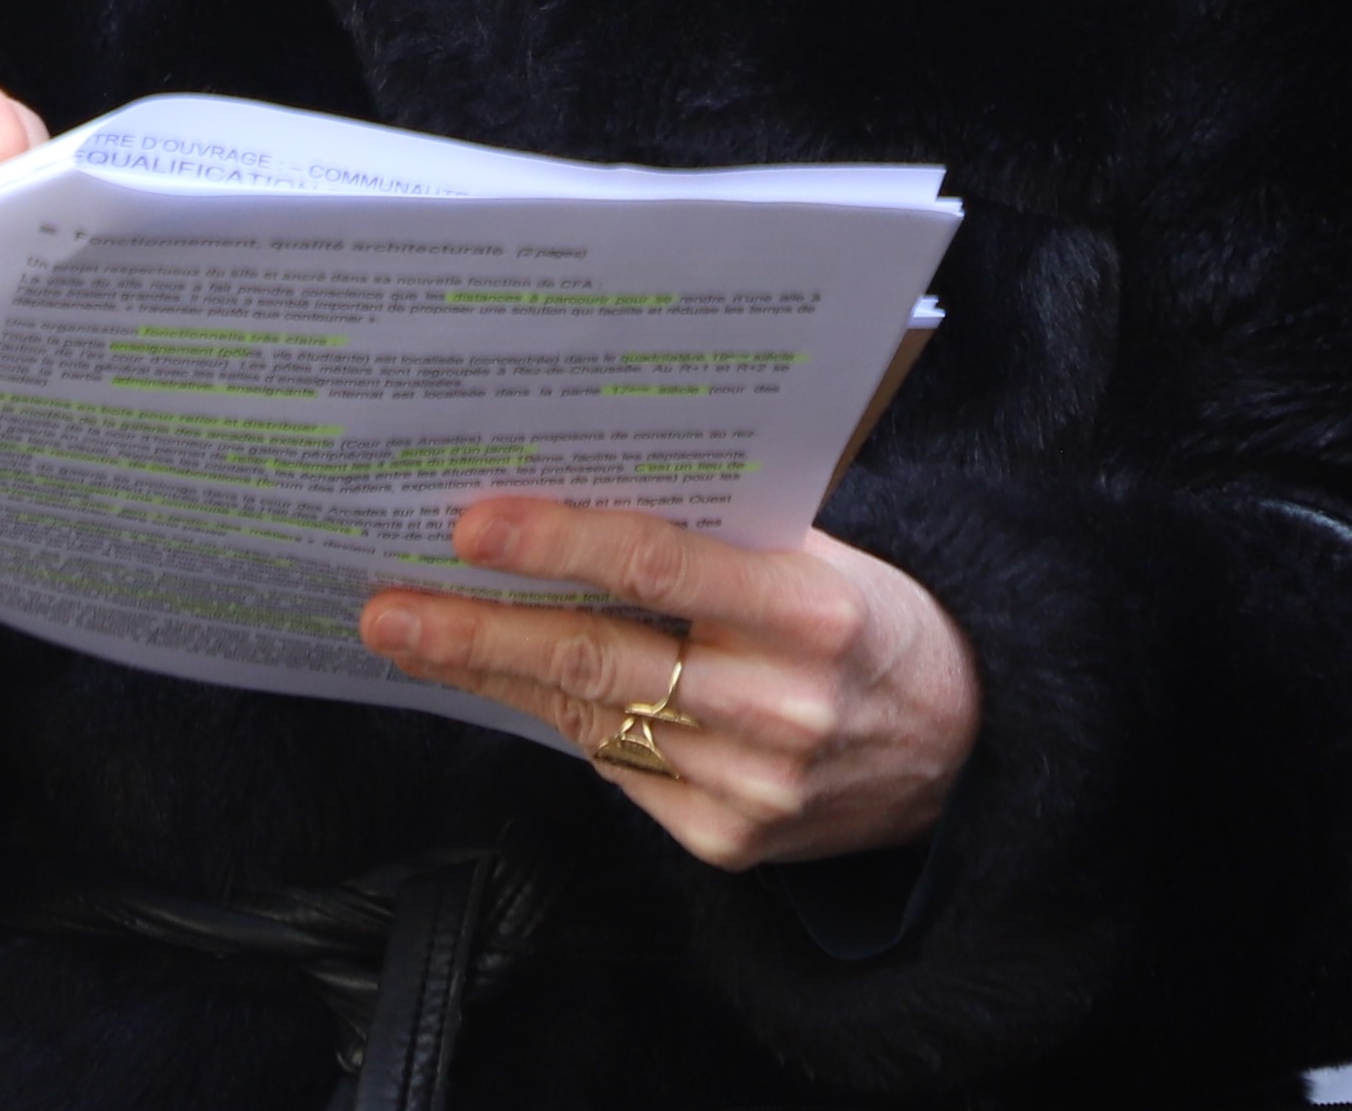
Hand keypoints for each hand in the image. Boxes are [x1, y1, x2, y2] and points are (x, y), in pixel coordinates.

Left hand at [358, 498, 979, 870]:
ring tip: (418, 640)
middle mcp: (781, 704)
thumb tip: (575, 510)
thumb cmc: (874, 622)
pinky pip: (621, 772)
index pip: (658, 565)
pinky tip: (518, 688)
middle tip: (389, 607)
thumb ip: (719, 541)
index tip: (469, 525)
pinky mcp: (731, 841)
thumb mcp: (824, 558)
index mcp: (812, 609)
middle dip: (478, 632)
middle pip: (598, 658)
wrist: (963, 745)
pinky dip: (569, 725)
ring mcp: (753, 784)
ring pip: (592, 720)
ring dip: (496, 677)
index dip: (557, 542)